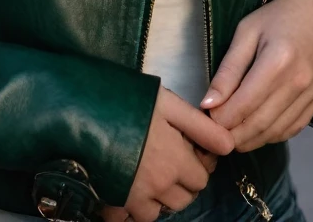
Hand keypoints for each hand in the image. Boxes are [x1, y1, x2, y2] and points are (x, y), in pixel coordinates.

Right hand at [100, 86, 233, 221]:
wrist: (83, 112)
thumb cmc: (128, 103)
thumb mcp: (168, 104)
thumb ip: (201, 127)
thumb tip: (229, 146)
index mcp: (176, 161)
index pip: (201, 177)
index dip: (197, 162)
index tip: (186, 148)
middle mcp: (160, 185)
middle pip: (185, 197)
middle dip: (182, 181)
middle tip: (169, 158)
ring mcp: (138, 197)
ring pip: (163, 210)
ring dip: (163, 196)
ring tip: (152, 172)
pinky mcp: (117, 202)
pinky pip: (139, 216)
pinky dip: (141, 207)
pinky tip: (136, 186)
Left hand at [199, 0, 312, 151]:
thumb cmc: (278, 17)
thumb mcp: (246, 32)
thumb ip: (228, 70)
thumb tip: (208, 104)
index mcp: (277, 62)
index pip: (243, 105)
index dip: (220, 119)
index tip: (205, 117)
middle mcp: (298, 84)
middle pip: (258, 125)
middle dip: (232, 135)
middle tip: (214, 132)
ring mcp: (311, 97)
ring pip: (274, 133)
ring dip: (249, 140)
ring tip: (230, 133)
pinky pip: (290, 131)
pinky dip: (269, 136)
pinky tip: (255, 130)